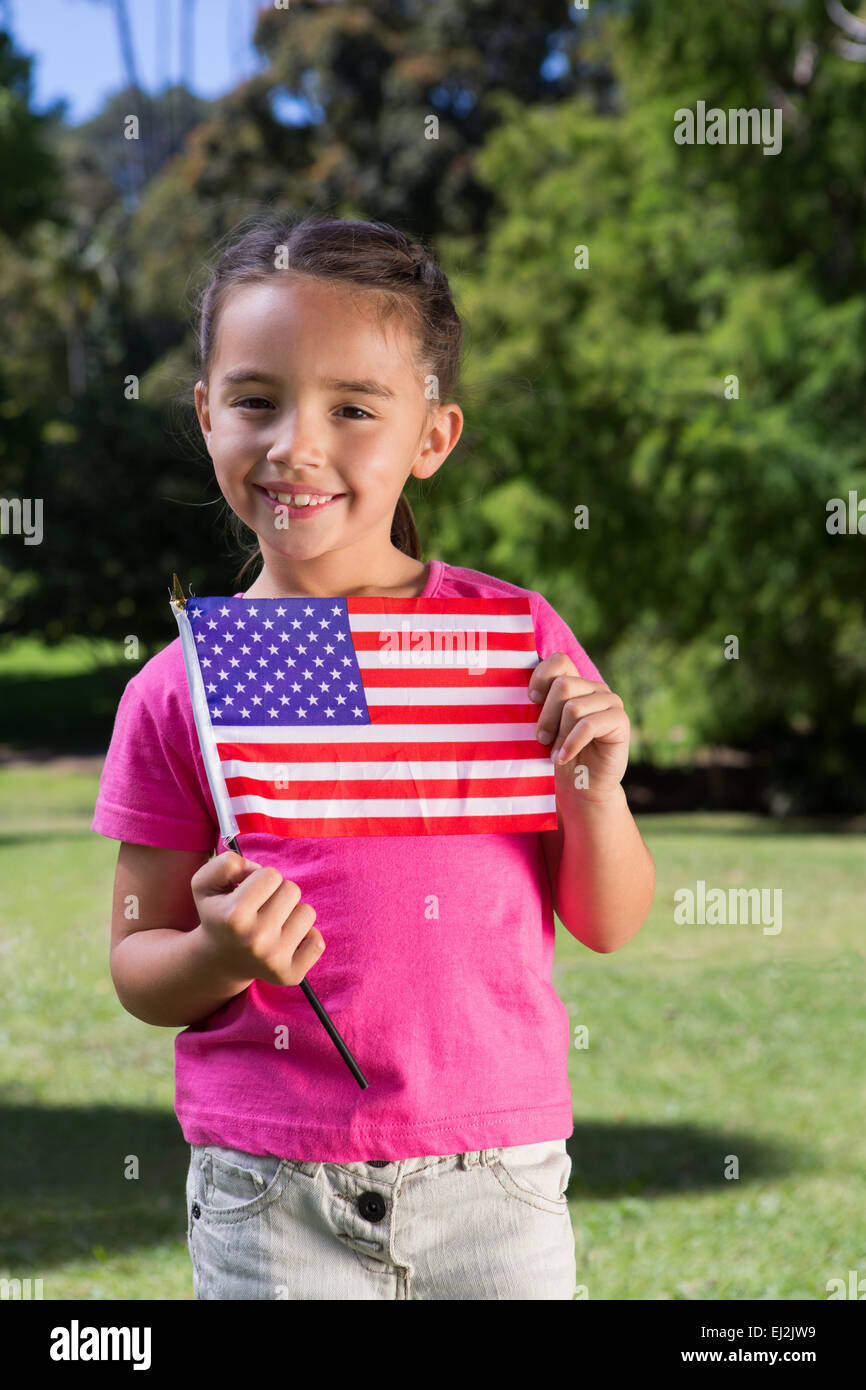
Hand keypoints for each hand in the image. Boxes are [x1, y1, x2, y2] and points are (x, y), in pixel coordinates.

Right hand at [190, 851, 324, 987]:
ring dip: (292, 913)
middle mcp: (255, 940)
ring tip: (271, 925)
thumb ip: (226, 864)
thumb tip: (255, 869)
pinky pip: (317, 941)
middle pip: (292, 890)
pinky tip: (284, 942)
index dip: (260, 879)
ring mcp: (275, 960)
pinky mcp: (291, 975)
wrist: (219, 960)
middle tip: (260, 910)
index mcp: (234, 915)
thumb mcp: (206, 884)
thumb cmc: (219, 914)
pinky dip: (305, 937)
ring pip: (307, 912)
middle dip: (278, 894)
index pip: (272, 875)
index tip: (248, 894)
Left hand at [528, 653, 630, 803]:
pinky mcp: (620, 720)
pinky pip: (589, 725)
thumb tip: (521, 691)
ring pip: (574, 707)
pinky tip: (563, 757)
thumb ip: (539, 705)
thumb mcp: (545, 726)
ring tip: (554, 754)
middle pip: (563, 686)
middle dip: (546, 715)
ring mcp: (610, 701)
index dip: (541, 676)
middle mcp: (594, 687)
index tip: (531, 699)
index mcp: (575, 683)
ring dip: (559, 734)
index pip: (560, 661)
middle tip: (540, 739)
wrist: (581, 786)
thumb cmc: (558, 754)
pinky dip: (571, 743)